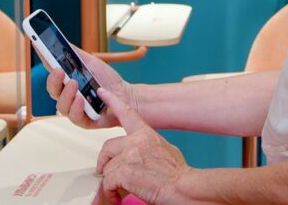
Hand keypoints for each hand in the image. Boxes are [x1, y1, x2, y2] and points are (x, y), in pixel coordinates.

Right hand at [45, 45, 136, 128]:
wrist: (125, 95)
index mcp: (67, 82)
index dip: (45, 63)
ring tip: (74, 84)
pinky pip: (75, 117)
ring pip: (61, 106)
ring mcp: (75, 109)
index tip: (41, 51)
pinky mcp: (84, 121)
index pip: (52, 73)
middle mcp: (68, 96)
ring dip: (66, 94)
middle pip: (53, 91)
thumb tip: (61, 41)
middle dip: (53, 80)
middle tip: (59, 71)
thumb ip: (75, 53)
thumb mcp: (91, 62)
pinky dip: (76, 108)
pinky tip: (81, 99)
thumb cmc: (107, 80)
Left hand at [96, 88, 189, 204]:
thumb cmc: (178, 174)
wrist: (184, 188)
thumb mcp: (166, 150)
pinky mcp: (125, 171)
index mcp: (146, 134)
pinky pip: (108, 181)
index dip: (113, 101)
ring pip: (107, 167)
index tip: (103, 92)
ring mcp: (130, 155)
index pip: (127, 113)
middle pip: (107, 146)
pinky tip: (118, 196)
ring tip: (119, 190)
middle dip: (104, 162)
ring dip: (111, 181)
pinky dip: (111, 191)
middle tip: (106, 173)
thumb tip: (140, 154)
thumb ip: (148, 146)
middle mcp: (136, 141)